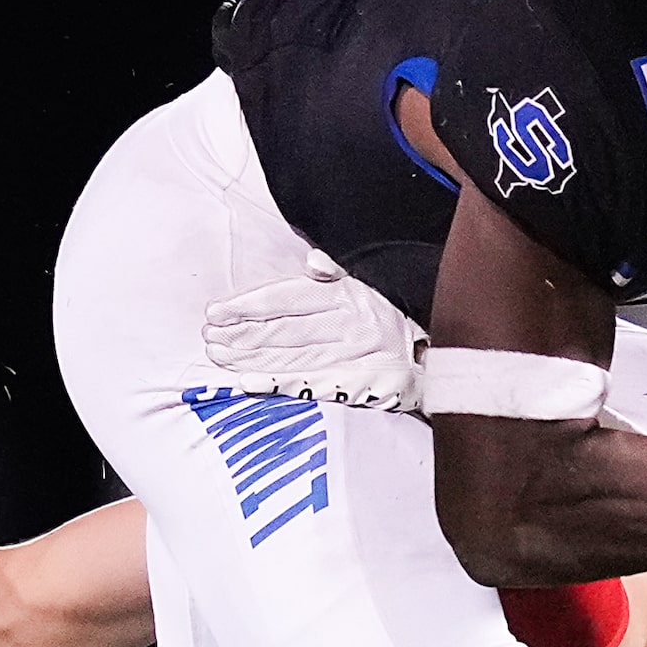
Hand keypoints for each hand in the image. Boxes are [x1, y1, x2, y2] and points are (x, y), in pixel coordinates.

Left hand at [203, 250, 425, 408]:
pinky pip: (310, 385)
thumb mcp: (370, 285)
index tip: (216, 312)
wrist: (436, 360)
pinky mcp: (357, 386)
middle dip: (241, 334)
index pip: (287, 298)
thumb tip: (312, 260)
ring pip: (290, 356)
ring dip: (249, 357)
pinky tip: (248, 382)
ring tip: (218, 356)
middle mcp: (349, 324)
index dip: (249, 305)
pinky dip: (276, 384)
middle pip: (283, 329)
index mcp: (348, 295)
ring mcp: (352, 357)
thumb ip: (336, 272)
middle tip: (209, 337)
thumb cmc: (393, 319)